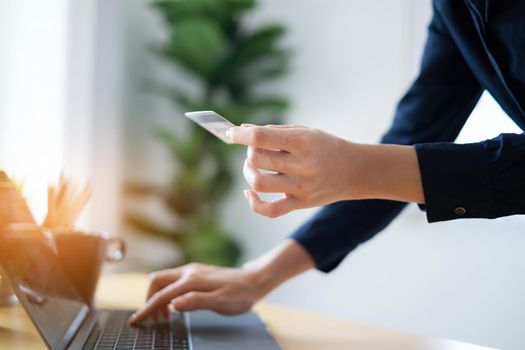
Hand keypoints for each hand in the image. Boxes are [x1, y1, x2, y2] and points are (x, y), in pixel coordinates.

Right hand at [128, 240, 313, 325]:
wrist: (254, 281)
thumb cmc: (240, 294)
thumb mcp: (220, 302)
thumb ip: (196, 302)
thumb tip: (174, 304)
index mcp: (191, 280)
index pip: (162, 295)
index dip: (147, 309)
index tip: (136, 321)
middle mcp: (189, 272)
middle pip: (157, 281)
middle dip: (149, 299)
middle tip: (154, 319)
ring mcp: (192, 270)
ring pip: (164, 280)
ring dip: (159, 296)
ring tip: (164, 316)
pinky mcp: (197, 273)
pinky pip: (174, 281)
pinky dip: (168, 293)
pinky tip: (175, 305)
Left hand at [231, 125, 358, 217]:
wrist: (354, 170)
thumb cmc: (325, 146)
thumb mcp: (304, 131)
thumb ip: (273, 131)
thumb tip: (243, 130)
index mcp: (302, 142)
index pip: (261, 138)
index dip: (240, 135)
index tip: (230, 133)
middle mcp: (302, 165)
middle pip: (256, 159)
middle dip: (248, 152)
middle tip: (254, 150)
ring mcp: (301, 187)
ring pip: (259, 183)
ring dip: (248, 173)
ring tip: (253, 167)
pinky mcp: (300, 203)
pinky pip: (269, 210)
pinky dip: (254, 203)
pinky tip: (249, 193)